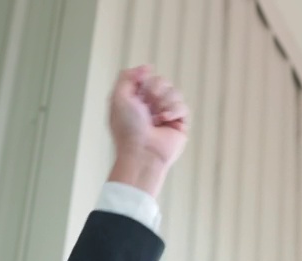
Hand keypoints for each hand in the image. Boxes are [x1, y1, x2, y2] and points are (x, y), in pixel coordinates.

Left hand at [108, 66, 188, 193]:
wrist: (142, 152)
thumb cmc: (127, 129)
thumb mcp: (118, 97)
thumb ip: (127, 76)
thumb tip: (147, 67)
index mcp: (136, 99)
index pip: (147, 77)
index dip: (143, 81)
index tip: (138, 92)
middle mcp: (152, 105)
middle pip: (163, 81)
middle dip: (155, 90)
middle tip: (147, 106)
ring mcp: (166, 114)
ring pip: (175, 92)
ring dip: (164, 102)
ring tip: (157, 118)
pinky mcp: (180, 123)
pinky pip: (183, 106)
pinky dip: (174, 111)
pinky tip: (165, 121)